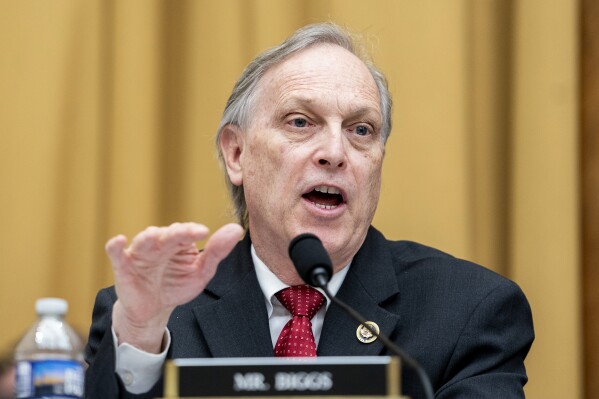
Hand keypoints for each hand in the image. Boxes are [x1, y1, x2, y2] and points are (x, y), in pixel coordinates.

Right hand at [106, 222, 243, 352]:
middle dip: (176, 232)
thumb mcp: (201, 271)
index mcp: (179, 242)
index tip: (204, 232)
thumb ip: (217, 251)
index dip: (193, 231)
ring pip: (143, 240)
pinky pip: (116, 253)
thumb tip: (237, 229)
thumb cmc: (177, 285)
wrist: (154, 309)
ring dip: (148, 237)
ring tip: (155, 236)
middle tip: (187, 233)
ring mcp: (141, 253)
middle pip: (167, 234)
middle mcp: (160, 243)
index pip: (186, 232)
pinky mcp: (123, 266)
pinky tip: (118, 241)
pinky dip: (115, 246)